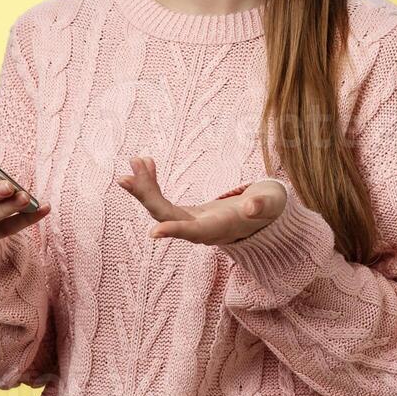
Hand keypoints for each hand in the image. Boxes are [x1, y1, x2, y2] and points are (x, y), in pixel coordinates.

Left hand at [118, 155, 287, 244]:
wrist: (263, 215)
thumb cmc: (269, 207)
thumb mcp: (271, 203)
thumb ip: (262, 204)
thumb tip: (251, 206)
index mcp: (220, 229)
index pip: (195, 232)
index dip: (176, 231)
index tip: (153, 233)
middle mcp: (199, 230)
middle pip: (167, 217)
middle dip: (147, 198)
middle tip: (126, 177)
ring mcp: (190, 223)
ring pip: (160, 210)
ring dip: (144, 188)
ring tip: (134, 161)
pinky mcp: (185, 215)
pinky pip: (162, 201)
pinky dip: (151, 183)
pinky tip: (145, 163)